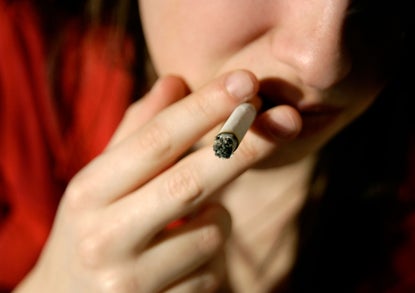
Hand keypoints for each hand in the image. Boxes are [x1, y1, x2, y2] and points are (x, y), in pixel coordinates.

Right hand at [15, 70, 300, 291]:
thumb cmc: (94, 229)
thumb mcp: (103, 181)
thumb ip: (138, 131)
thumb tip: (176, 80)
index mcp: (88, 194)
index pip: (156, 141)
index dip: (205, 108)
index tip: (246, 81)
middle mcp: (103, 238)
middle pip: (191, 182)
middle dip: (245, 147)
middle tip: (287, 118)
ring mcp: (129, 283)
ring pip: (212, 232)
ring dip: (217, 217)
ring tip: (185, 223)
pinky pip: (212, 272)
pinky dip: (210, 259)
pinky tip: (180, 262)